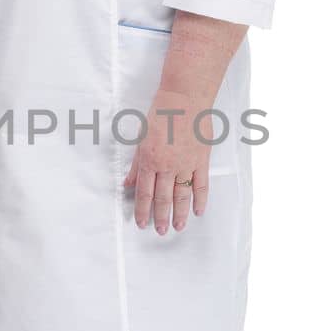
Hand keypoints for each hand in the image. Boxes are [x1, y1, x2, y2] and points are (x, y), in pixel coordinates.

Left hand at [121, 86, 211, 233]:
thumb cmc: (161, 113)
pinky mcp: (202, 160)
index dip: (143, 210)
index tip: (141, 223)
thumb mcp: (142, 139)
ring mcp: (187, 164)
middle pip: (163, 197)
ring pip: (183, 195)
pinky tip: (198, 211)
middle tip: (160, 231)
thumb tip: (128, 184)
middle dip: (160, 216)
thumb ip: (136, 165)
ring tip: (178, 227)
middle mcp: (168, 165)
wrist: (185, 98)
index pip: (145, 192)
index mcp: (150, 160)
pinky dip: (201, 199)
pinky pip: (202, 184)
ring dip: (180, 213)